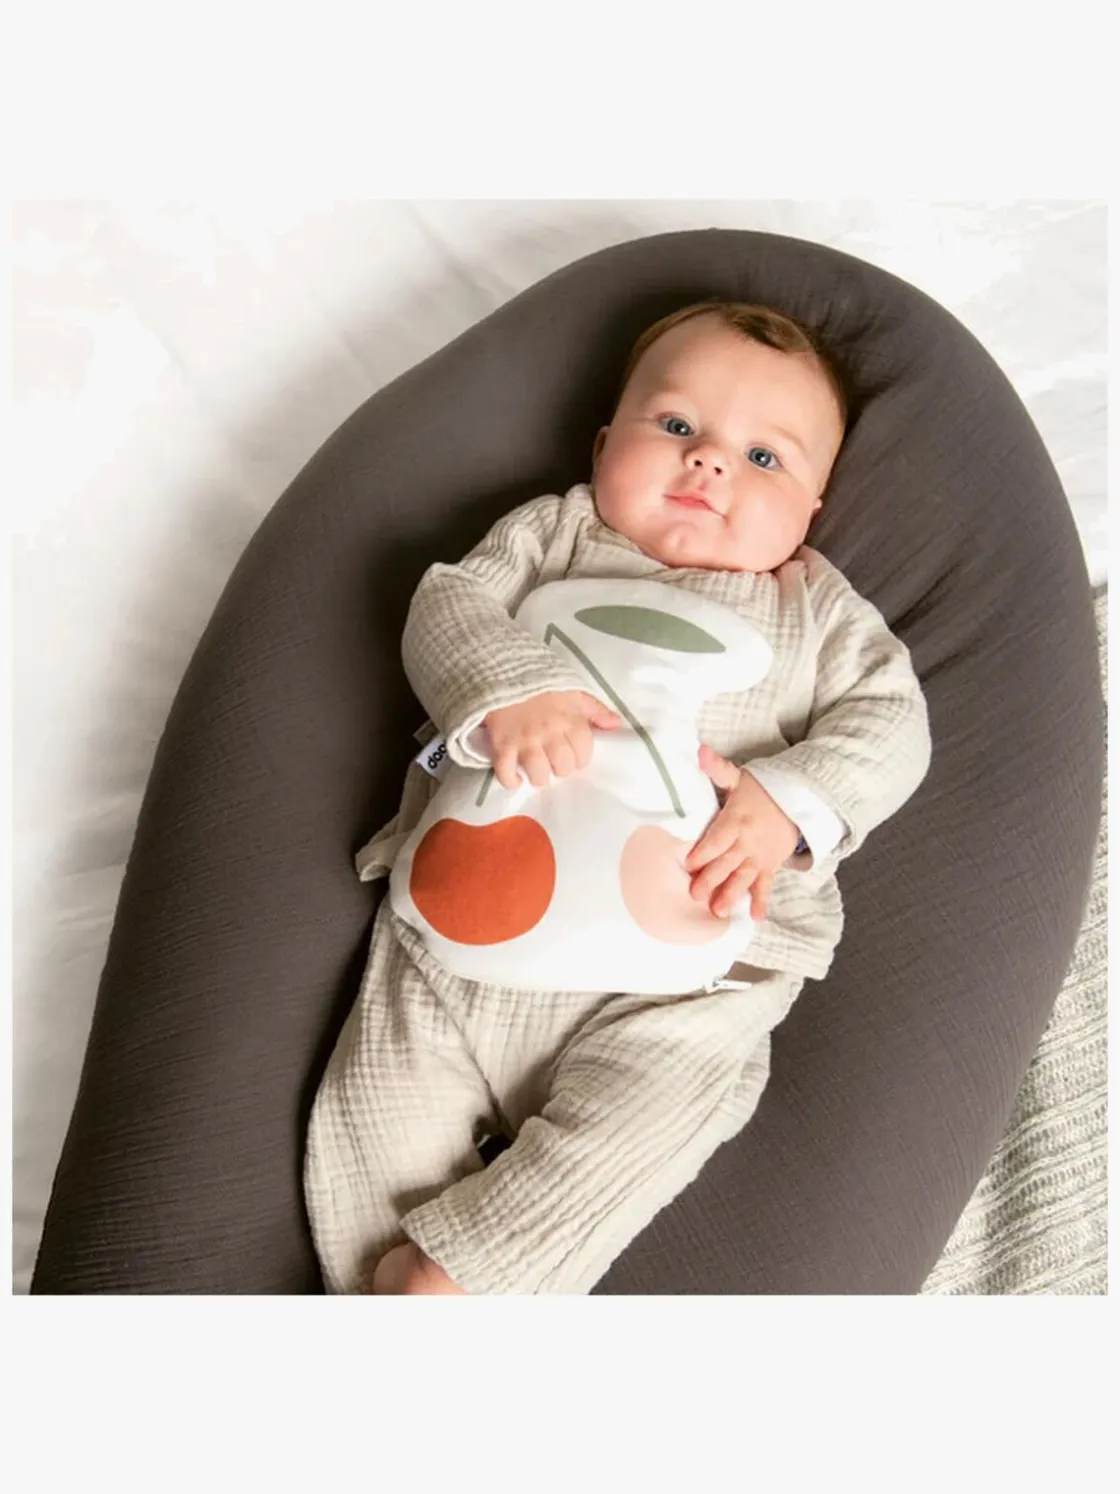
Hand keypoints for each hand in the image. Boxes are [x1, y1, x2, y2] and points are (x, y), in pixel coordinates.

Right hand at [484, 690, 620, 789]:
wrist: (504, 671)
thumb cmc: (542, 685)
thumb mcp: (574, 692)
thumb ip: (596, 710)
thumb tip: (616, 724)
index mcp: (570, 721)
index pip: (583, 754)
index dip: (579, 759)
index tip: (572, 757)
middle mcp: (550, 734)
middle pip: (563, 767)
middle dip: (560, 769)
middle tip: (554, 764)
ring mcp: (525, 741)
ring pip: (538, 773)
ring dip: (540, 778)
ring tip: (538, 774)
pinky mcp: (501, 744)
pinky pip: (506, 772)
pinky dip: (511, 781)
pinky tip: (516, 780)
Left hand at [685, 744, 800, 920]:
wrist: (797, 801)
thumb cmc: (758, 792)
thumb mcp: (738, 778)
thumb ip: (717, 769)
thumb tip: (700, 751)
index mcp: (735, 820)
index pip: (716, 838)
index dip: (703, 851)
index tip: (688, 864)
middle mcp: (746, 842)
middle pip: (726, 862)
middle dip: (711, 879)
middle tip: (696, 895)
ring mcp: (759, 857)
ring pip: (743, 877)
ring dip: (732, 894)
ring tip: (720, 911)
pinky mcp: (769, 866)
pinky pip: (765, 885)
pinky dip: (761, 900)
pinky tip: (756, 917)